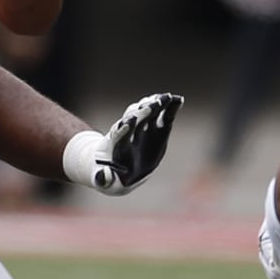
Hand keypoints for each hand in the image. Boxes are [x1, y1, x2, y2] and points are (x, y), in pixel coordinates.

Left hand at [67, 93, 183, 194]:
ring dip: (155, 104)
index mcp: (114, 146)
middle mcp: (128, 132)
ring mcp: (142, 127)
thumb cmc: (110, 175)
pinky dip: (169, 108)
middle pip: (132, 118)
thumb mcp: (104, 180)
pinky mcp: (156, 128)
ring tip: (166, 98)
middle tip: (152, 104)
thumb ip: (103, 178)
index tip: (129, 122)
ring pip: (146, 112)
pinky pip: (162, 116)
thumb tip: (101, 177)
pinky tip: (178, 100)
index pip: (117, 134)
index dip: (123, 128)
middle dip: (141, 111)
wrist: (118, 167)